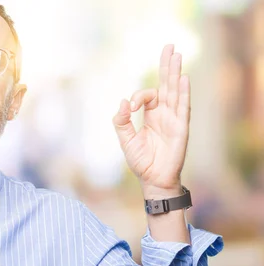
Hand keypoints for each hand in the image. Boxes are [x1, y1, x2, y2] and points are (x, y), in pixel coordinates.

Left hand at [112, 45, 189, 197]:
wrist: (153, 179)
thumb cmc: (141, 161)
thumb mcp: (125, 140)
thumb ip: (121, 121)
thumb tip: (123, 102)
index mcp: (151, 115)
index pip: (148, 95)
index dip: (139, 96)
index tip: (131, 106)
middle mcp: (164, 114)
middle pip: (166, 85)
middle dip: (166, 66)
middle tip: (169, 46)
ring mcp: (174, 119)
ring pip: (175, 91)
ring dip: (175, 73)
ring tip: (177, 54)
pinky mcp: (181, 128)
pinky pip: (183, 107)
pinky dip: (183, 93)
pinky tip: (183, 78)